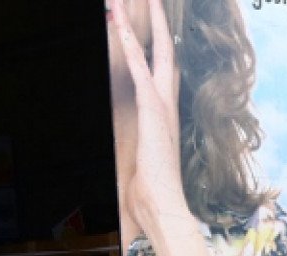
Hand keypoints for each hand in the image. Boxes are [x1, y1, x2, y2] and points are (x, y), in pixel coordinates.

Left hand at [109, 0, 189, 235]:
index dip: (160, 42)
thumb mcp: (142, 158)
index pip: (163, 67)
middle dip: (158, 20)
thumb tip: (133, 145)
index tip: (154, 21)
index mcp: (165, 111)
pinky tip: (119, 21)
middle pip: (164, 49)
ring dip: (137, 21)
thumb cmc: (152, 189)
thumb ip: (139, 142)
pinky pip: (139, 66)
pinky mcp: (152, 107)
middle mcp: (167, 101)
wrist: (163, 204)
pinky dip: (130, 42)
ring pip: (150, 50)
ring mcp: (161, 102)